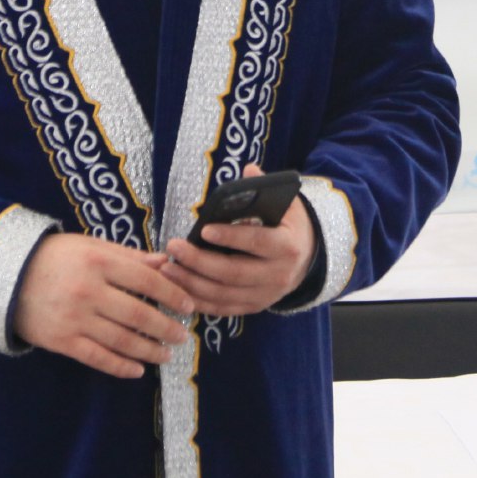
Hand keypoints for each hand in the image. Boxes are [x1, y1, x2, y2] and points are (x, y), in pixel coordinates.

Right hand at [12, 234, 194, 379]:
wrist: (6, 278)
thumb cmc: (54, 257)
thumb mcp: (91, 246)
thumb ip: (129, 256)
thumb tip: (166, 263)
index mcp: (99, 262)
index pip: (147, 281)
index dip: (172, 294)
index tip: (189, 305)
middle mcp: (89, 291)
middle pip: (138, 315)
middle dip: (166, 327)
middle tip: (183, 335)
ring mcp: (75, 318)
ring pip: (122, 340)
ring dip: (149, 350)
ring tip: (167, 354)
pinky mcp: (62, 341)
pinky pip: (98, 358)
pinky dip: (121, 366)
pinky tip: (138, 370)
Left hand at [161, 164, 316, 317]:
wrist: (308, 258)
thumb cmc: (289, 226)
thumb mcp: (287, 205)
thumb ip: (266, 188)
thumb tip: (249, 169)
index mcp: (287, 246)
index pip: (257, 242)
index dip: (230, 237)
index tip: (203, 229)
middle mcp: (278, 275)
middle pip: (233, 272)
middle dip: (199, 262)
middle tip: (174, 247)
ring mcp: (265, 295)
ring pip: (223, 295)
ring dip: (191, 283)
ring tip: (168, 267)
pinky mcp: (254, 307)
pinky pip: (222, 309)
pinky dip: (198, 301)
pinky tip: (178, 288)